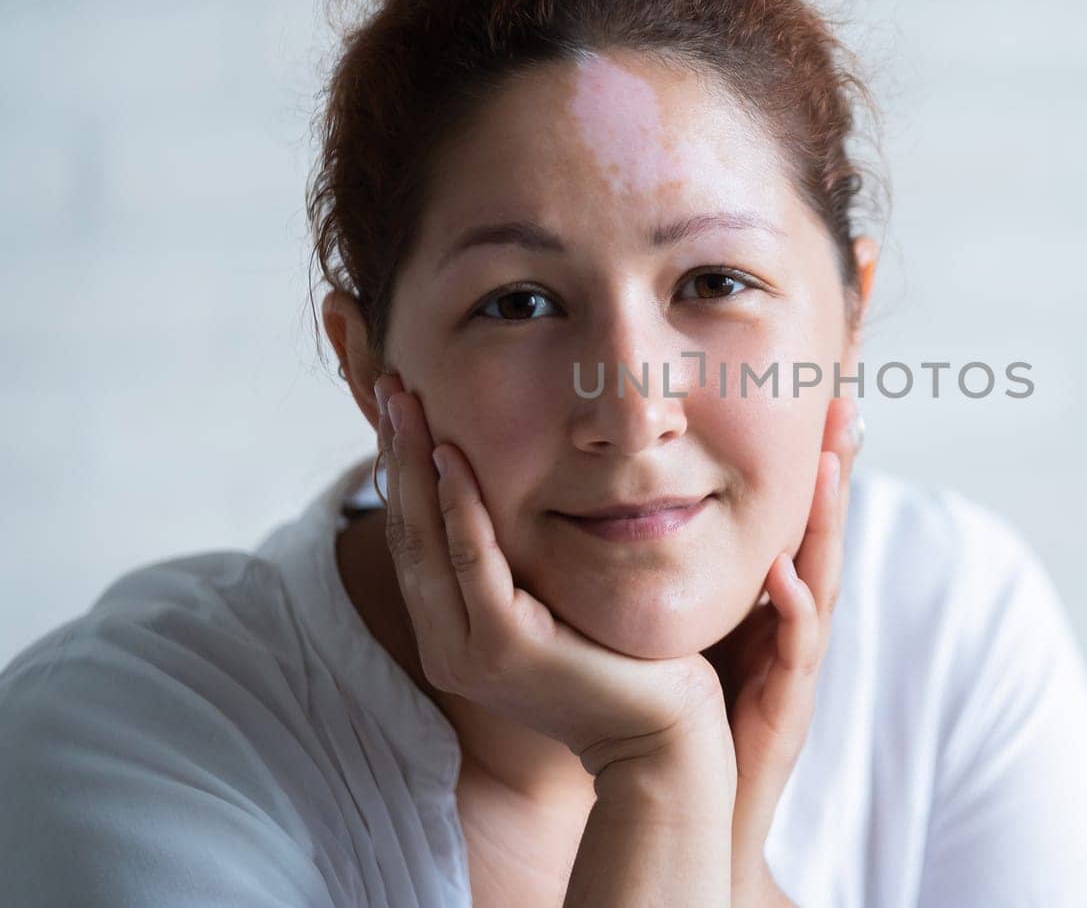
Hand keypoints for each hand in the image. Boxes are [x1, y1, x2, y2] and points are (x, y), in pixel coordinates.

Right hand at [375, 373, 730, 780]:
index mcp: (455, 631)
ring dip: (413, 464)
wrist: (662, 734)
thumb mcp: (561, 600)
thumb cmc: (624, 661)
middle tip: (392, 384)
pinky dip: (459, 506)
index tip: (403, 407)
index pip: (414, 537)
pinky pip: (473, 561)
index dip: (401, 470)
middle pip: (406, 530)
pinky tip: (451, 458)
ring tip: (408, 402)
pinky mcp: (505, 646)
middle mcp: (447, 642)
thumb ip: (529, 559)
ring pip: (426, 540)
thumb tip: (526, 495)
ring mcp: (469, 649)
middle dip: (394, 454)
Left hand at [708, 394, 863, 903]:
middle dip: (836, 469)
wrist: (693, 801)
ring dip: (827, 521)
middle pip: (821, 532)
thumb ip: (688, 568)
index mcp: (771, 601)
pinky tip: (786, 572)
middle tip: (844, 403)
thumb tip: (645, 495)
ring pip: (822, 577)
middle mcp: (794, 623)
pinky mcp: (789, 704)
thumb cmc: (692, 714)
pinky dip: (796, 608)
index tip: (815, 394)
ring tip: (830, 462)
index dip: (808, 460)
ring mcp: (796, 662)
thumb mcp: (691, 624)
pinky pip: (796, 648)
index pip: (794, 516)